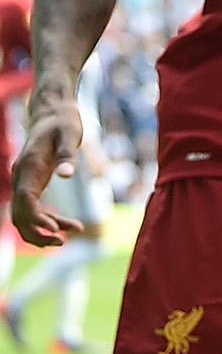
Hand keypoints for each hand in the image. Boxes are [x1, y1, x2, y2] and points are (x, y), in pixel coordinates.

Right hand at [10, 95, 84, 247]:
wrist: (53, 112)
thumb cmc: (64, 121)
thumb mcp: (70, 133)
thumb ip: (68, 154)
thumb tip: (67, 175)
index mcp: (29, 167)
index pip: (25, 200)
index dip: (37, 218)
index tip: (55, 230)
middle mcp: (22, 177)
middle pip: (20, 214)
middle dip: (37, 232)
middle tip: (62, 242)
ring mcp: (25, 182)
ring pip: (25, 216)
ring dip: (42, 230)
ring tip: (68, 238)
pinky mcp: (33, 183)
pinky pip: (35, 208)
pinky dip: (49, 219)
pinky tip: (70, 225)